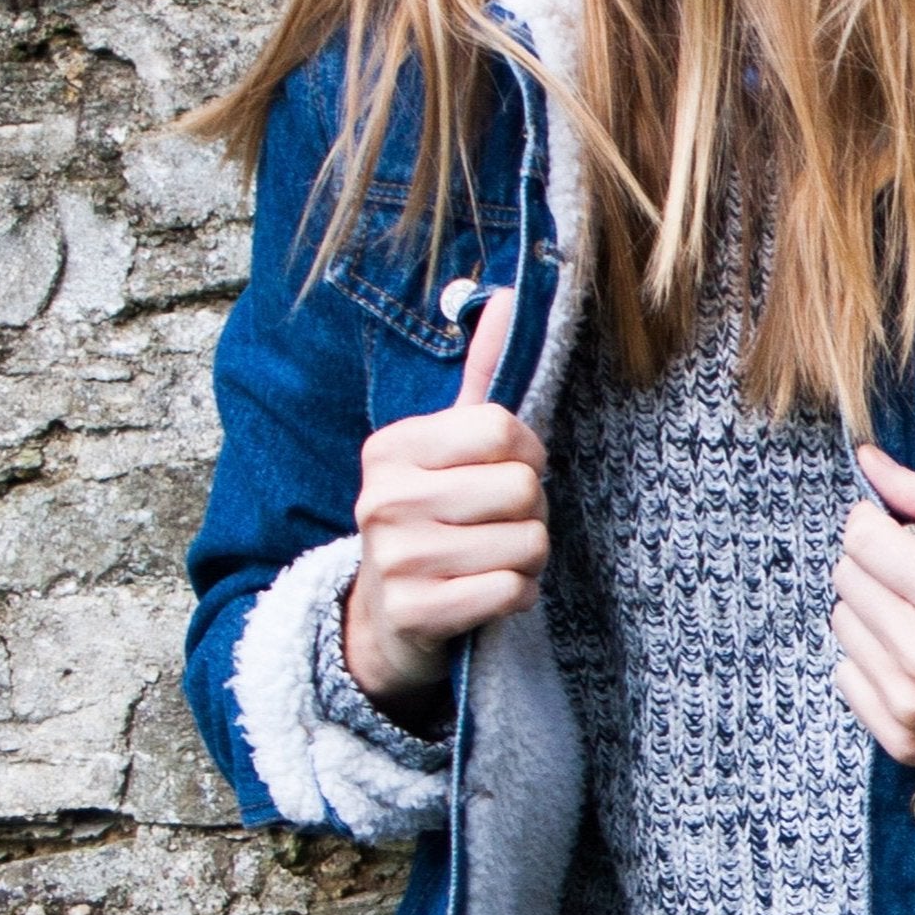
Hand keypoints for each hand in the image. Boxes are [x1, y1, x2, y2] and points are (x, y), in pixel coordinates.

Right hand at [344, 291, 548, 723]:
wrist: (382, 620)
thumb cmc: (431, 522)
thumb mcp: (444, 448)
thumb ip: (479, 378)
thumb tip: (507, 294)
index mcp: (392, 447)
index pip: (504, 430)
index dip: (528, 456)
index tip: (511, 472)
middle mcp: (384, 496)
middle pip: (523, 489)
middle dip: (531, 513)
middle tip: (500, 525)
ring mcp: (394, 557)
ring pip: (527, 543)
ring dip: (528, 558)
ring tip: (493, 559)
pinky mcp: (413, 612)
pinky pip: (510, 591)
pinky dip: (515, 596)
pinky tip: (486, 593)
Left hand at [831, 446, 914, 799]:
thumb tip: (867, 460)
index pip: (860, 538)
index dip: (873, 526)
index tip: (895, 532)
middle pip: (846, 581)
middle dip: (875, 569)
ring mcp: (909, 703)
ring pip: (842, 628)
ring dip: (872, 616)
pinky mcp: (901, 740)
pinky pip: (847, 679)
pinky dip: (872, 664)